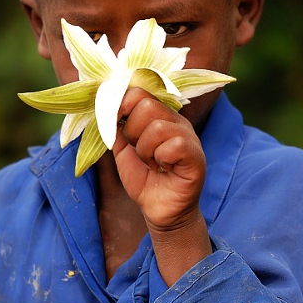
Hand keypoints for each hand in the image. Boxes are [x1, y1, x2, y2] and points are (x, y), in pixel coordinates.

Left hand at [113, 88, 211, 284]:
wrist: (158, 209)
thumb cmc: (143, 178)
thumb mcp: (122, 149)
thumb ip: (116, 127)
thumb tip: (106, 106)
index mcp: (159, 115)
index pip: (139, 92)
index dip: (122, 104)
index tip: (115, 121)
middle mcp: (175, 121)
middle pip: (147, 105)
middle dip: (132, 131)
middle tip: (139, 151)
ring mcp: (188, 136)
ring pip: (157, 127)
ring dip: (145, 150)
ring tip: (151, 163)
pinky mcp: (195, 155)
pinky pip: (173, 145)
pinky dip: (160, 159)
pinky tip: (164, 169)